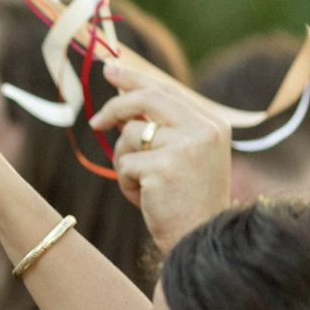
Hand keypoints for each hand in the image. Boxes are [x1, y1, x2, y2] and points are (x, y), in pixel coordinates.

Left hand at [90, 63, 230, 251]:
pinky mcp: (163, 167)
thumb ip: (164, 130)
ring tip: (144, 186)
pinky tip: (145, 199)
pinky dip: (126, 183)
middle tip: (96, 122)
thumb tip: (125, 107)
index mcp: (212, 125)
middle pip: (146, 99)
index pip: (166, 90)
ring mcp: (184, 147)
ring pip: (129, 137)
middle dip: (115, 107)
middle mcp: (203, 130)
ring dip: (125, 162)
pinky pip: (124, 165)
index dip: (134, 79)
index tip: (110, 70)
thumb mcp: (185, 158)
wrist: (200, 240)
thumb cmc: (187, 202)